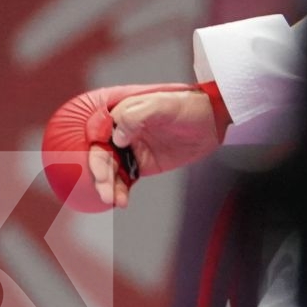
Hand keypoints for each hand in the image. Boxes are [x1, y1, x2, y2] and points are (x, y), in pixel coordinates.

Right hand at [42, 82, 222, 211]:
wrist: (211, 120)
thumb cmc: (186, 106)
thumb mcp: (161, 105)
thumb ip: (135, 117)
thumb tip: (117, 137)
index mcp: (121, 114)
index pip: (98, 134)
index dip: (95, 152)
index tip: (101, 169)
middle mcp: (122, 132)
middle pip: (102, 155)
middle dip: (100, 175)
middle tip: (106, 192)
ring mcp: (132, 149)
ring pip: (111, 170)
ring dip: (109, 186)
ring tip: (114, 200)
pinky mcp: (143, 164)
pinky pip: (125, 179)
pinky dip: (120, 191)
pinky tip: (121, 201)